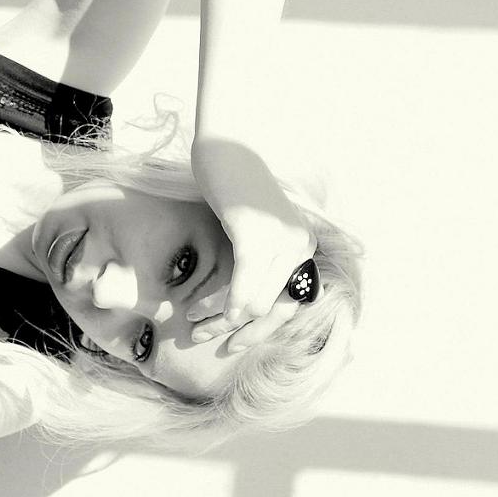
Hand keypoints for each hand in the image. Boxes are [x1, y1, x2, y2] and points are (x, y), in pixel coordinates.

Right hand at [188, 136, 315, 344]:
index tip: (232, 345)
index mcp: (304, 249)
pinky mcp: (256, 233)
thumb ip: (260, 269)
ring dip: (221, 317)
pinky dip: (227, 302)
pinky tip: (203, 310)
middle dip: (234, 328)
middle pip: (269, 310)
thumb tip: (248, 317)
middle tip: (200, 331)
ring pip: (255, 303)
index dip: (260, 332)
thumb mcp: (254, 234)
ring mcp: (281, 240)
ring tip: (193, 318)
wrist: (226, 151)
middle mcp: (300, 246)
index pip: (288, 307)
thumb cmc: (234, 194)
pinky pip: (245, 283)